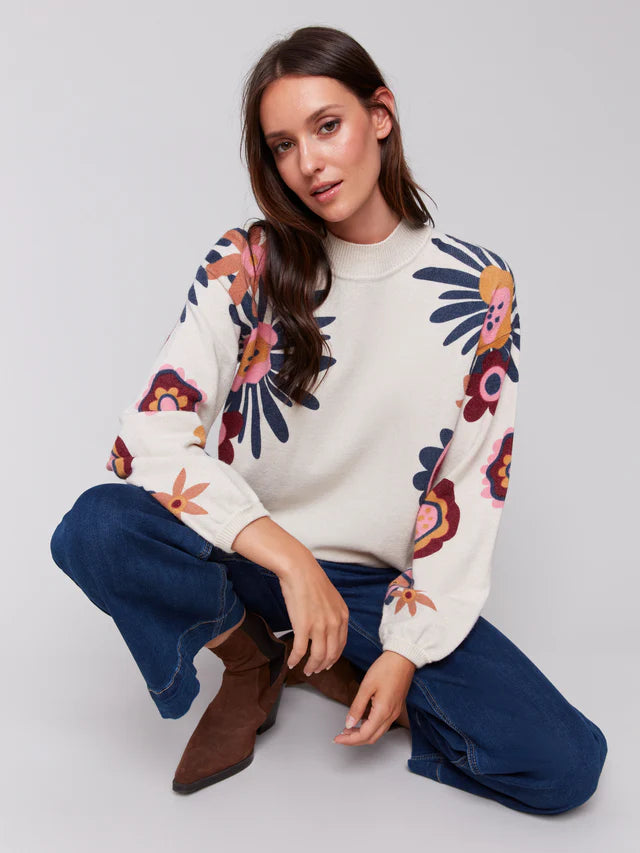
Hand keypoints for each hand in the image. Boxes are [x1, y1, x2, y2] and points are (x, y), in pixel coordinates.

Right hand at [277, 551, 349, 675]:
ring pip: (318, 657)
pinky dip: (295, 660)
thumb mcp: (331, 598)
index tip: (327, 663)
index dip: (334, 657)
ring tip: (305, 670)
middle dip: (323, 666)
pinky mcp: (303, 627)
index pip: (341, 645)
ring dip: (311, 667)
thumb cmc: (311, 580)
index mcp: (342, 615)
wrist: (299, 569)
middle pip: (331, 654)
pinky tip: (291, 663)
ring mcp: (319, 626)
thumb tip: (327, 627)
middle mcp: (334, 623)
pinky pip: (301, 651)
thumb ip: (333, 614)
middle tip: (315, 670)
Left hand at [333, 651, 415, 745]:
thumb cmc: (387, 668)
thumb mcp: (367, 686)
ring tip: (348, 729)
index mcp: (383, 711)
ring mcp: (394, 712)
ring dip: (362, 734)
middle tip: (340, 736)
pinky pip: (381, 724)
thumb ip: (357, 707)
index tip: (338, 738)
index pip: (364, 735)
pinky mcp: (395, 707)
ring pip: (377, 732)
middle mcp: (390, 715)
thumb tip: (349, 723)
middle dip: (355, 740)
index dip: (349, 739)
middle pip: (371, 738)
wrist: (403, 658)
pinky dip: (369, 726)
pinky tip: (360, 720)